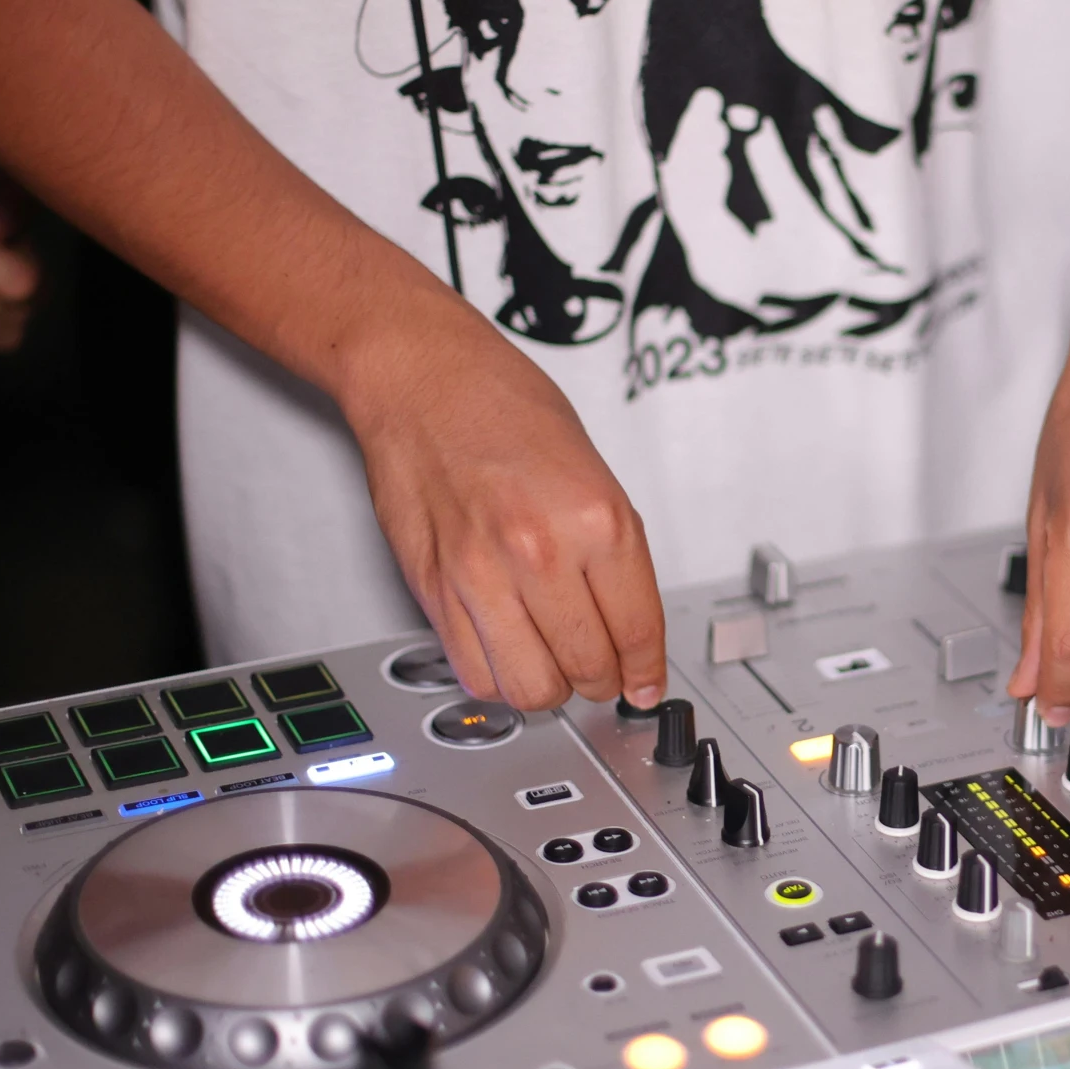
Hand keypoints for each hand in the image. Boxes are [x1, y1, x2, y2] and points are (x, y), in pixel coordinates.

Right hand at [342, 296, 667, 712]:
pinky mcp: (434, 590)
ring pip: (531, 687)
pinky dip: (499, 680)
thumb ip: (612, 550)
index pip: (638, 630)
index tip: (646, 684)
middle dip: (605, 682)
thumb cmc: (504, 407)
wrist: (422, 377)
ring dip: (552, 691)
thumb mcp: (594, 471)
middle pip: (589, 667)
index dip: (647, 670)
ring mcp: (481, 576)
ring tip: (557, 668)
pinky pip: (474, 671)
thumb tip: (627, 622)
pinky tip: (510, 655)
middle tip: (605, 674)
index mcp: (597, 519)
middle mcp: (541, 552)